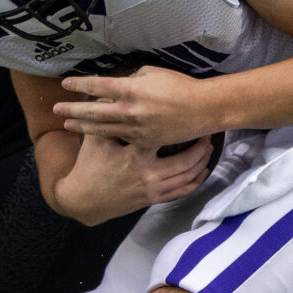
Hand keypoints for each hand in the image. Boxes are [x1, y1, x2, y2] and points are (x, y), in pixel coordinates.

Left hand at [53, 66, 221, 150]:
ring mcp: (135, 128)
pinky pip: (120, 139)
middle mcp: (129, 110)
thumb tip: (120, 82)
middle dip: (72, 110)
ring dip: (82, 127)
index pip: (98, 86)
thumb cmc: (180, 86)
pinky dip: (106, 138)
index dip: (80, 85)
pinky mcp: (144, 141)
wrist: (202, 109)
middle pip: (93, 112)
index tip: (65, 84)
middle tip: (55, 109)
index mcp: (131, 89)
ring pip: (102, 129)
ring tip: (66, 126)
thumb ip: (132, 78)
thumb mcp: (153, 73)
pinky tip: (94, 138)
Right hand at [54, 132, 213, 223]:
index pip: (165, 137)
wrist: (84, 199)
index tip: (190, 116)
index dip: (181, 127)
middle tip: (208, 134)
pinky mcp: (153, 199)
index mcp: (136, 155)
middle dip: (201, 148)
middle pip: (186, 161)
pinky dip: (194, 182)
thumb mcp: (96, 139)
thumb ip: (107, 116)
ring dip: (201, 163)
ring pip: (187, 177)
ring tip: (208, 149)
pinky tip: (201, 172)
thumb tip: (113, 92)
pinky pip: (181, 192)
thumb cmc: (90, 166)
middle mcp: (149, 173)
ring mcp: (153, 188)